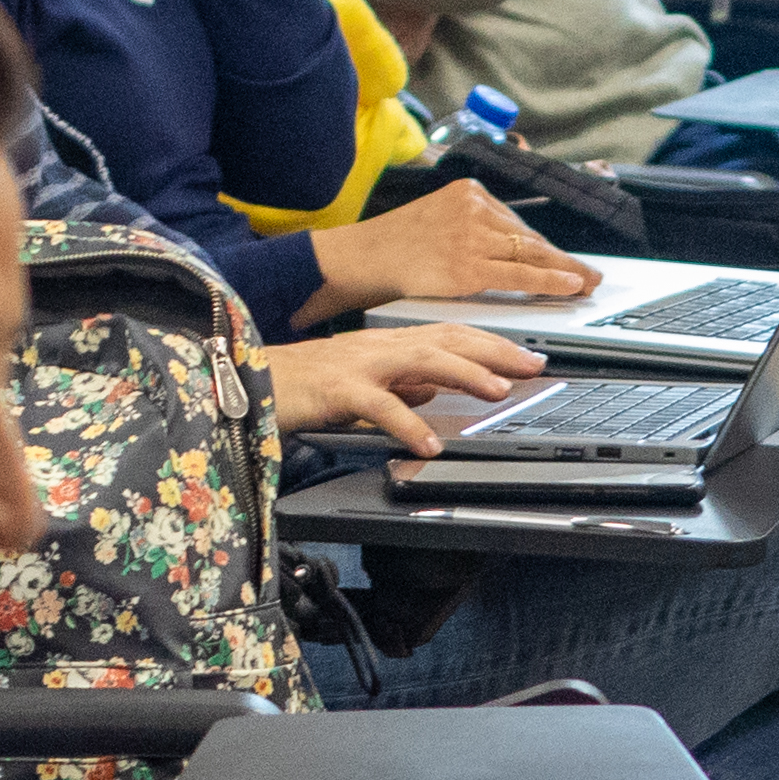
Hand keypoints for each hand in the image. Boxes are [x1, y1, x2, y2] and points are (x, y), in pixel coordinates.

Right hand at [263, 321, 545, 452]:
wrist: (245, 379)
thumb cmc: (299, 384)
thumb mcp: (360, 384)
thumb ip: (397, 386)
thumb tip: (433, 393)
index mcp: (387, 346)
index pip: (451, 337)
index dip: (493, 345)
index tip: (529, 358)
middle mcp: (379, 347)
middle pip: (448, 340)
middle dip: (495, 352)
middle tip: (533, 366)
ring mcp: (358, 365)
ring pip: (422, 360)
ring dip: (464, 373)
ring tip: (498, 391)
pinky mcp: (335, 389)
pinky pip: (377, 406)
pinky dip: (406, 422)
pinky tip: (428, 442)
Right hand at [300, 176, 590, 326]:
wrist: (360, 258)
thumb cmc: (395, 247)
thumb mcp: (439, 221)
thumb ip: (474, 229)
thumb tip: (513, 249)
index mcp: (469, 192)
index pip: (517, 224)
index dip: (547, 247)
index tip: (568, 260)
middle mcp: (474, 207)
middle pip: (529, 238)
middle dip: (563, 259)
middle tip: (590, 275)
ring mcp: (471, 235)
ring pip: (530, 254)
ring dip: (563, 272)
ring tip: (585, 284)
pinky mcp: (467, 265)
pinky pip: (519, 274)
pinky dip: (549, 282)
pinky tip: (569, 286)